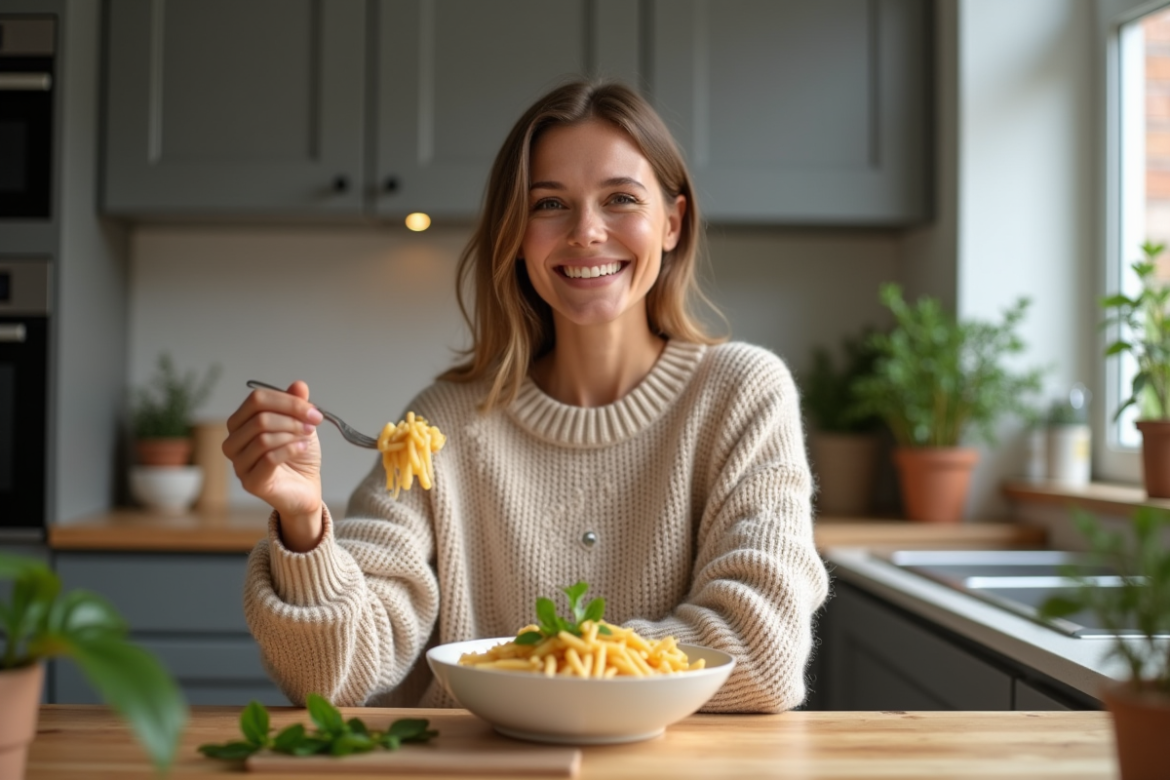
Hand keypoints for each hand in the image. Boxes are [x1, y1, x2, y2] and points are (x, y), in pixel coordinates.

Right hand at [223, 380, 324, 550]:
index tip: (312, 410)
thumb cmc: (298, 456)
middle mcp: (233, 443)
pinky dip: (290, 449)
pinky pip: (268, 458)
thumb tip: (298, 385)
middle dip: (292, 418)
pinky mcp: (251, 482)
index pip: (256, 400)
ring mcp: (239, 464)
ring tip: (307, 438)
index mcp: (240, 424)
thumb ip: (296, 404)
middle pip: (259, 418)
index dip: (287, 401)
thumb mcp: (300, 424)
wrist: (305, 488)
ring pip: (263, 437)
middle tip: (312, 424)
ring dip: (291, 434)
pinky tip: (302, 449)